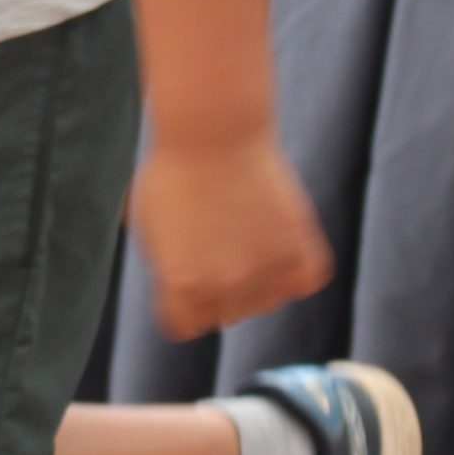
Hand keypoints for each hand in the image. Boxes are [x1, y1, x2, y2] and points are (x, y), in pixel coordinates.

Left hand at [135, 131, 332, 342]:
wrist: (214, 130)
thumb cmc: (174, 169)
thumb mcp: (147, 224)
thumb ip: (165, 270)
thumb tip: (181, 294)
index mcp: (180, 288)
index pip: (186, 324)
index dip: (186, 296)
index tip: (189, 264)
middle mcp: (224, 289)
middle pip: (228, 312)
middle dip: (222, 285)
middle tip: (221, 237)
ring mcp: (265, 273)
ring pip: (267, 300)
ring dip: (260, 277)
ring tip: (247, 228)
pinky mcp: (299, 251)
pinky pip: (306, 279)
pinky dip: (297, 264)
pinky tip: (279, 233)